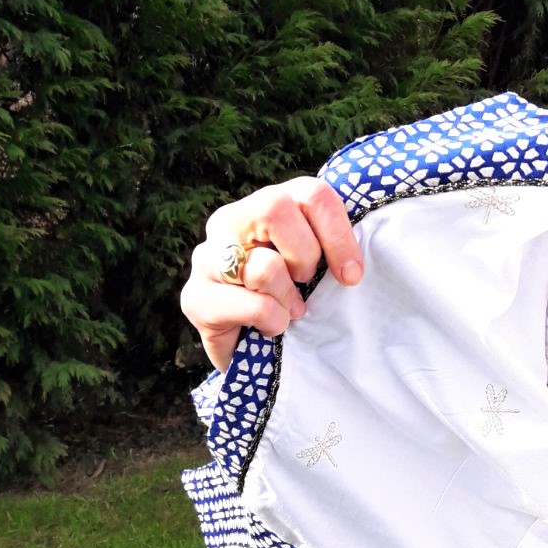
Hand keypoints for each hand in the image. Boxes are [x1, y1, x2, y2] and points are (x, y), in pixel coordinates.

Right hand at [180, 178, 362, 370]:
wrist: (255, 354)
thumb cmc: (296, 300)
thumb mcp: (319, 268)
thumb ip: (330, 249)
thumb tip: (352, 266)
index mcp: (271, 204)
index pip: (311, 194)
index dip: (338, 234)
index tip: (351, 275)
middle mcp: (233, 219)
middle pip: (274, 208)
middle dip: (304, 256)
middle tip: (306, 283)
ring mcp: (207, 255)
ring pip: (262, 264)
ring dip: (288, 297)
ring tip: (288, 310)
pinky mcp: (195, 295)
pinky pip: (252, 305)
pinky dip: (273, 322)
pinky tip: (270, 327)